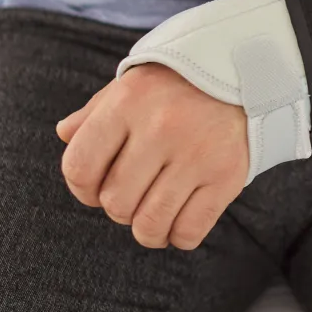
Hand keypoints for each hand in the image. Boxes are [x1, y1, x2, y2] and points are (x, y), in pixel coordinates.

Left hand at [56, 64, 248, 249]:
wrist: (246, 74)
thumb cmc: (178, 86)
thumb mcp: (131, 87)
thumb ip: (94, 113)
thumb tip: (64, 136)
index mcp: (128, 102)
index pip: (79, 167)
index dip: (81, 189)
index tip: (96, 189)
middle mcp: (160, 128)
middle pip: (115, 202)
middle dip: (119, 208)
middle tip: (135, 196)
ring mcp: (196, 154)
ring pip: (150, 224)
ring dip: (147, 230)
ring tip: (153, 218)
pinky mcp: (227, 176)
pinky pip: (189, 231)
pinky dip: (178, 237)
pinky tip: (179, 223)